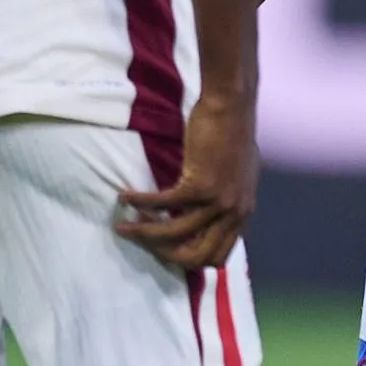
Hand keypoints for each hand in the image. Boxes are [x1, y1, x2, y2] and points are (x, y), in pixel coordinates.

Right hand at [117, 90, 257, 269]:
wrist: (231, 105)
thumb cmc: (231, 133)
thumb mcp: (237, 175)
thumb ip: (226, 199)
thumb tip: (208, 216)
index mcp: (243, 213)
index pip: (219, 257)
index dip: (190, 260)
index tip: (166, 250)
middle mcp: (234, 212)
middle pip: (198, 257)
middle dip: (164, 255)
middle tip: (142, 243)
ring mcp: (219, 201)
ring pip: (175, 234)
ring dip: (144, 234)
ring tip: (122, 226)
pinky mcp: (201, 184)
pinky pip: (163, 204)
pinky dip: (140, 202)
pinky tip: (124, 196)